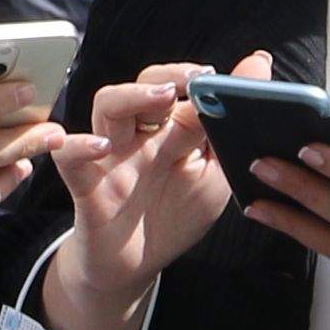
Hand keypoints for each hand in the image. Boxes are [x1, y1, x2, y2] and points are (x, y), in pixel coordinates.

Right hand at [40, 60, 242, 329]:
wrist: (136, 265)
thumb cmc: (177, 214)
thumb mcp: (216, 174)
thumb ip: (233, 128)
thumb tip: (260, 64)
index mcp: (174, 130)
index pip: (181, 88)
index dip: (197, 77)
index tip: (217, 75)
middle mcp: (142, 134)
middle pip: (144, 85)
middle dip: (168, 75)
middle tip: (195, 79)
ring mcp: (112, 156)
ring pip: (107, 107)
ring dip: (130, 96)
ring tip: (161, 97)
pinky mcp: (86, 185)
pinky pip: (69, 158)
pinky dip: (78, 146)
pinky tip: (101, 148)